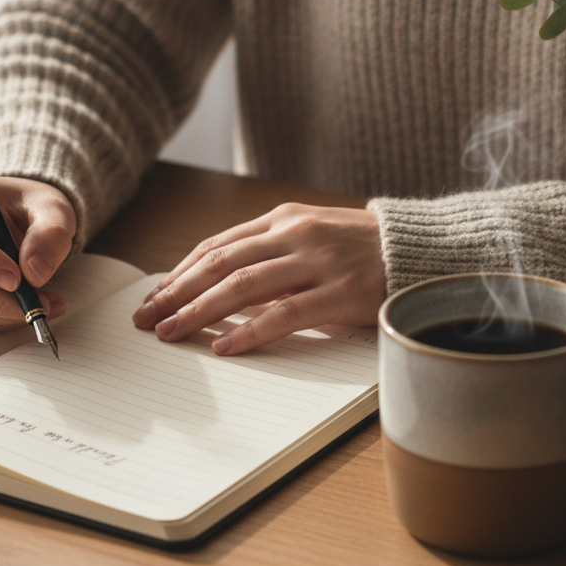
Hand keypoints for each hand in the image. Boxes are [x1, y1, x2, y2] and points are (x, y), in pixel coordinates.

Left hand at [131, 202, 385, 354]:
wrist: (419, 248)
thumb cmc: (360, 247)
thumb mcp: (311, 236)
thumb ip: (269, 253)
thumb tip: (215, 286)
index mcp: (283, 218)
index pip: (217, 245)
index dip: (179, 272)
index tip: (154, 297)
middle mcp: (295, 233)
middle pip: (220, 263)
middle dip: (176, 291)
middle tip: (147, 318)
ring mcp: (317, 261)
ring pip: (243, 285)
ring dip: (200, 310)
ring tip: (171, 332)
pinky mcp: (340, 291)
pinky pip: (285, 313)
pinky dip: (250, 331)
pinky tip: (225, 347)